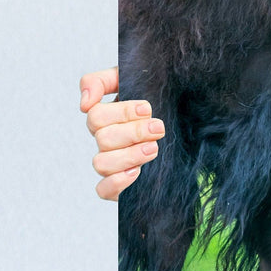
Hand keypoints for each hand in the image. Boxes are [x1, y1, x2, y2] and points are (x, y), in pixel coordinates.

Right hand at [81, 67, 162, 200]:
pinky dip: (117, 182)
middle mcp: (106, 140)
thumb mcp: (134, 80)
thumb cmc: (158, 98)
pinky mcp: (118, 184)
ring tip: (154, 148)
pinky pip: (103, 189)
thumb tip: (84, 103)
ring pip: (101, 163)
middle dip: (134, 132)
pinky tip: (137, 172)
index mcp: (106, 117)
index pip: (96, 115)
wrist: (185, 123)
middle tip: (158, 128)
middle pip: (103, 139)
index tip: (147, 109)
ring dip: (129, 155)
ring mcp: (111, 162)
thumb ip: (102, 81)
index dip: (122, 112)